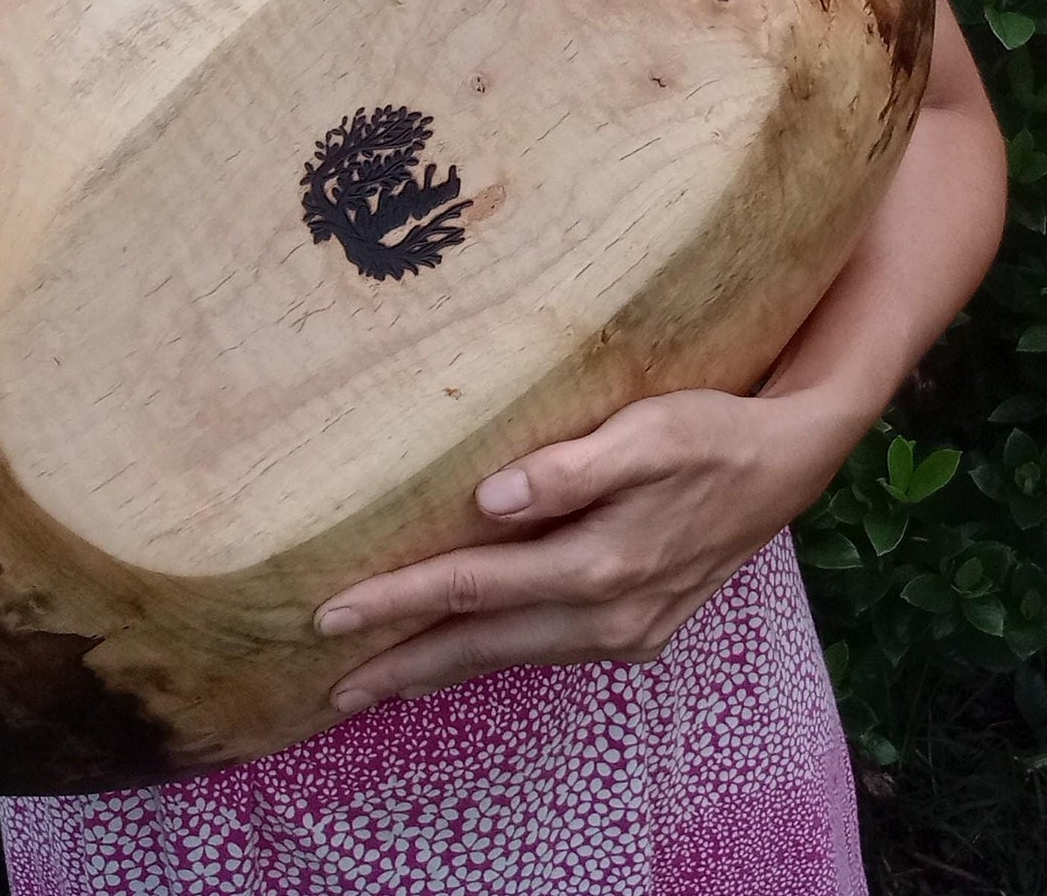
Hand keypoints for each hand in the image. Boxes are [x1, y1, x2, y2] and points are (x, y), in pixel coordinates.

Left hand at [313, 384, 865, 714]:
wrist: (787, 462)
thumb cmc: (709, 432)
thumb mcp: (648, 431)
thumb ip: (570, 469)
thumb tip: (488, 502)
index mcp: (600, 566)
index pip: (470, 588)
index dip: (397, 601)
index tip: (330, 614)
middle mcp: (609, 616)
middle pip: (481, 646)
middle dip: (403, 667)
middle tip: (332, 687)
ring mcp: (628, 633)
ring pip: (512, 658)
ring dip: (443, 671)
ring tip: (383, 682)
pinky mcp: (641, 632)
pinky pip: (545, 652)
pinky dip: (493, 657)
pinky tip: (465, 654)